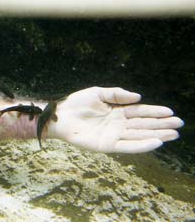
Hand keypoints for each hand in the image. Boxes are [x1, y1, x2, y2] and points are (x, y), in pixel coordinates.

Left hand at [49, 87, 183, 152]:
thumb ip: (117, 94)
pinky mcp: (107, 145)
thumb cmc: (77, 103)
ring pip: (139, 136)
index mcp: (117, 111)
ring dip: (156, 135)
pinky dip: (141, 145)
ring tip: (173, 134)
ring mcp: (113, 135)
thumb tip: (138, 96)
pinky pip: (127, 146)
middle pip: (143, 125)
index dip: (155, 112)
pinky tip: (155, 142)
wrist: (60, 115)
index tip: (171, 112)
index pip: (140, 112)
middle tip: (179, 124)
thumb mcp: (98, 93)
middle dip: (161, 124)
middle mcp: (118, 124)